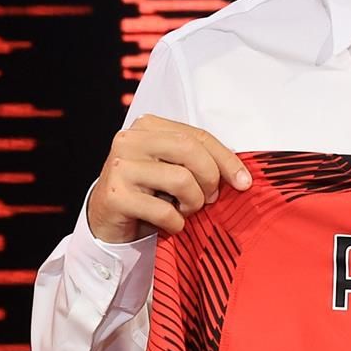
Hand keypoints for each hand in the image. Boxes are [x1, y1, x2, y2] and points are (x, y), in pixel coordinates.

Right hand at [86, 114, 250, 242]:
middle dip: (210, 178)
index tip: (244, 182)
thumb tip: (238, 175)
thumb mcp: (172, 168)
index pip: (197, 135)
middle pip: (190, 150)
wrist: (106, 220)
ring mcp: (120, 167)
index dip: (226, 159)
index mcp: (147, 126)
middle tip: (209, 199)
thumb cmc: (147, 193)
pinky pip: (164, 211)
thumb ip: (197, 160)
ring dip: (193, 203)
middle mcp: (130, 140)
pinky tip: (170, 224)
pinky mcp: (116, 196)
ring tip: (185, 210)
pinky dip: (176, 223)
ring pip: (181, 180)